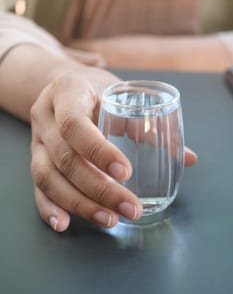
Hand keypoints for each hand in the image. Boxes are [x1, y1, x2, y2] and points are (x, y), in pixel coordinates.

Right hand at [30, 65, 196, 231]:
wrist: (63, 85)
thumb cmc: (95, 89)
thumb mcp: (118, 94)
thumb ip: (148, 125)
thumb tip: (189, 158)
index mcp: (67, 92)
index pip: (75, 125)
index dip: (98, 151)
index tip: (126, 172)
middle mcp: (45, 117)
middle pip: (64, 159)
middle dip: (98, 189)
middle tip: (130, 207)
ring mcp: (36, 140)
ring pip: (48, 177)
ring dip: (80, 203)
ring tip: (110, 220)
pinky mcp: (34, 158)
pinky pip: (37, 186)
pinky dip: (50, 208)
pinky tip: (65, 224)